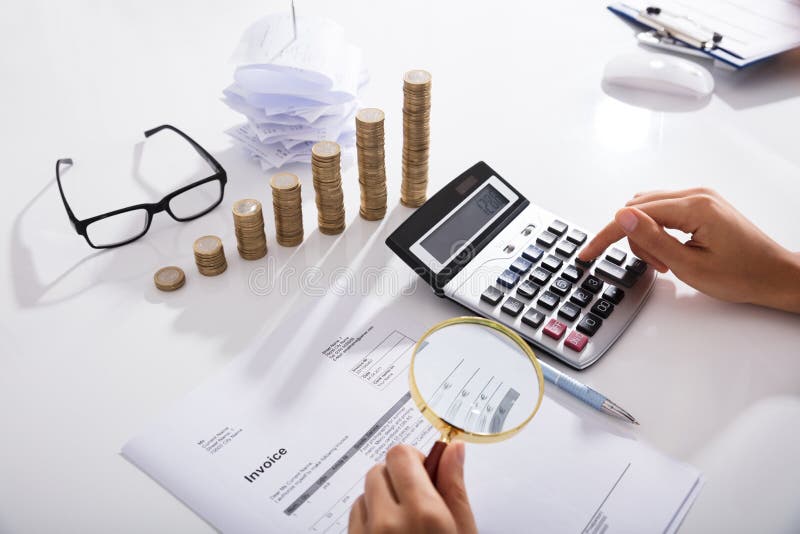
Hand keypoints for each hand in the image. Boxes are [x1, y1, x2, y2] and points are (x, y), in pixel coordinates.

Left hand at [349, 443, 476, 533]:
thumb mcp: (463, 530)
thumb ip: (454, 489)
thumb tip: (453, 449)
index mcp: (424, 514)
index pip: (400, 455)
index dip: (414, 461)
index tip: (425, 476)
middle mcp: (389, 523)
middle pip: (380, 470)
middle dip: (397, 480)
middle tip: (416, 503)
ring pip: (365, 492)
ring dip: (382, 500)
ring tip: (404, 524)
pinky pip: (354, 516)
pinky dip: (369, 519)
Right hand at [578, 188, 799, 312]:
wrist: (775, 276)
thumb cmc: (742, 275)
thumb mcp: (689, 265)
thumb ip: (652, 239)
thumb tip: (621, 217)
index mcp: (695, 206)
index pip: (634, 214)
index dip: (607, 235)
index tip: (588, 253)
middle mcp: (696, 194)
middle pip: (638, 208)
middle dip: (633, 238)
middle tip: (653, 265)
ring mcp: (700, 197)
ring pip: (649, 209)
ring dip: (646, 236)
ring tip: (666, 261)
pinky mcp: (702, 205)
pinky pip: (664, 211)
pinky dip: (658, 232)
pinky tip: (670, 250)